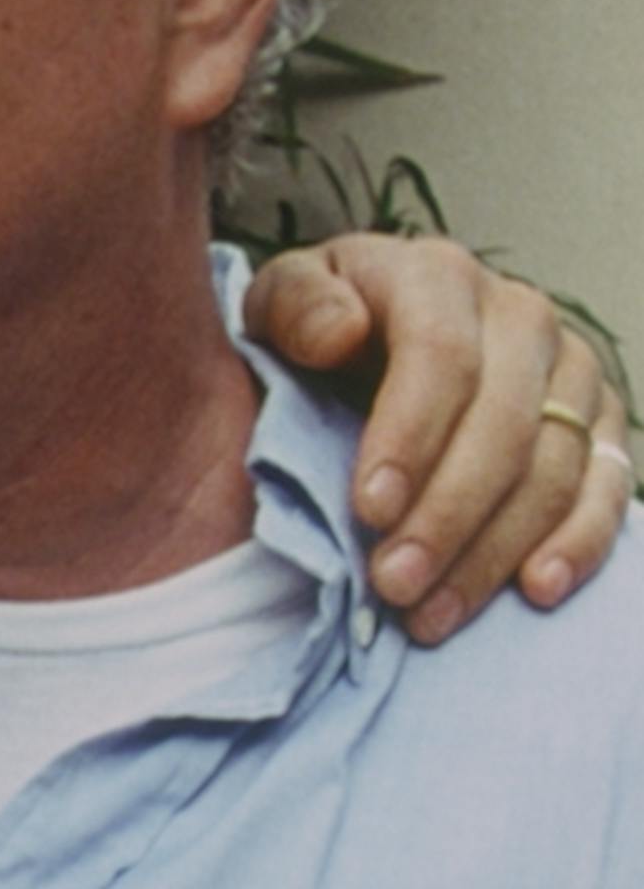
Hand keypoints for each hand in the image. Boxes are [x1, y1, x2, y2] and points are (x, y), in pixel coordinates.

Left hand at [246, 234, 631, 643]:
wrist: (374, 327)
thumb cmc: (317, 324)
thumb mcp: (281, 300)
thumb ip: (295, 306)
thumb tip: (339, 333)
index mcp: (437, 275)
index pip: (440, 355)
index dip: (409, 436)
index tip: (369, 510)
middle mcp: (520, 314)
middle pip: (503, 424)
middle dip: (447, 515)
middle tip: (393, 584)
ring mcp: (571, 369)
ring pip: (553, 468)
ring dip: (495, 549)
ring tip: (430, 613)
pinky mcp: (601, 420)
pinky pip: (607, 487)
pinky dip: (578, 544)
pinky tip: (535, 590)